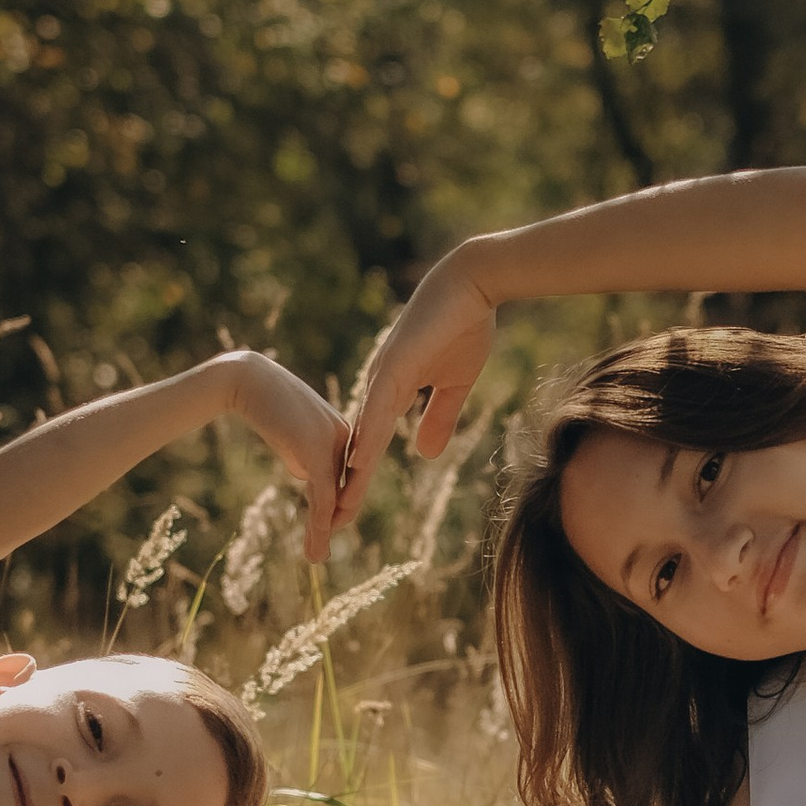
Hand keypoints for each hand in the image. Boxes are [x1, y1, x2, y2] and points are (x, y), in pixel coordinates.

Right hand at [223, 352, 346, 566]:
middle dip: (330, 524)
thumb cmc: (266, 404)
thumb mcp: (291, 434)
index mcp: (344, 433)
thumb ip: (304, 455)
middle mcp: (346, 438)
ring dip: (322, 531)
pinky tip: (317, 540)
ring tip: (315, 558)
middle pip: (343, 491)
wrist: (246, 380)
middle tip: (318, 553)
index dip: (333, 507)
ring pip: (333, 497)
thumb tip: (307, 475)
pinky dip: (320, 521)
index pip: (343, 479)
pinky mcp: (317, 450)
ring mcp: (333, 443)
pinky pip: (323, 494)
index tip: (320, 530)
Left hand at [334, 253, 497, 532]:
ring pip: (364, 434)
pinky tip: (358, 462)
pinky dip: (369, 437)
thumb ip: (438, 418)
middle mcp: (380, 386)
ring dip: (352, 472)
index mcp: (392, 391)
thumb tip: (423, 455)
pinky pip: (379, 408)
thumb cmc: (465, 326)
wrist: (474, 283)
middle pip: (359, 445)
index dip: (360, 476)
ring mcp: (384, 375)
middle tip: (332, 522)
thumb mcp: (454, 385)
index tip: (350, 507)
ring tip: (338, 506)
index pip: (372, 443)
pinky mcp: (396, 364)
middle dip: (346, 485)